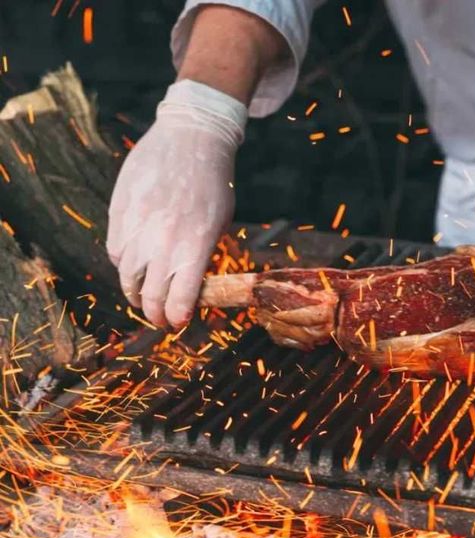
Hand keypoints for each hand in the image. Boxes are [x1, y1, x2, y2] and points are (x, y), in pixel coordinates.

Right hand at [107, 80, 246, 327]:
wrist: (192, 138)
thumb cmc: (213, 183)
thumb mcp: (219, 223)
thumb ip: (202, 255)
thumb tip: (190, 287)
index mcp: (194, 247)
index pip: (179, 299)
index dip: (176, 317)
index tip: (177, 323)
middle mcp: (163, 241)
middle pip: (149, 294)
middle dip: (153, 313)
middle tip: (158, 318)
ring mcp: (138, 226)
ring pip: (126, 275)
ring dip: (134, 291)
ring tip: (141, 295)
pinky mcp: (120, 210)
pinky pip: (116, 249)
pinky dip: (124, 262)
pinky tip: (134, 262)